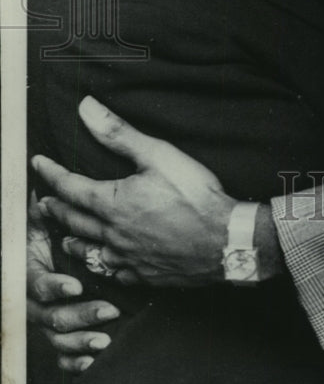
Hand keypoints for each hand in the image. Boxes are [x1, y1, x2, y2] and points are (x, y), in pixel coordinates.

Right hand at [27, 192, 119, 371]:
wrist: (44, 242)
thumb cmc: (50, 224)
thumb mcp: (43, 213)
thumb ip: (46, 205)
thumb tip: (43, 172)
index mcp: (28, 269)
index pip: (36, 283)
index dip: (52, 286)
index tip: (75, 285)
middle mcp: (33, 297)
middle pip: (48, 316)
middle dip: (79, 315)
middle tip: (109, 310)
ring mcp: (43, 315)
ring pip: (55, 337)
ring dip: (79, 341)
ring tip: (104, 340)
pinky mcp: (56, 329)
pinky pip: (60, 354)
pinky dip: (73, 361)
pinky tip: (91, 361)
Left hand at [31, 96, 236, 286]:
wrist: (223, 240)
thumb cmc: (194, 195)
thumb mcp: (157, 155)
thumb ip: (118, 133)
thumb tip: (86, 109)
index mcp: (112, 203)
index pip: (70, 187)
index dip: (51, 174)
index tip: (39, 163)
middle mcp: (112, 233)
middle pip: (74, 220)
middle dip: (56, 208)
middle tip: (44, 202)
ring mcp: (126, 257)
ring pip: (88, 251)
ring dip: (72, 240)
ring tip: (65, 236)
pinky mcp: (143, 274)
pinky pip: (112, 271)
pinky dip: (100, 264)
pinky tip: (104, 262)